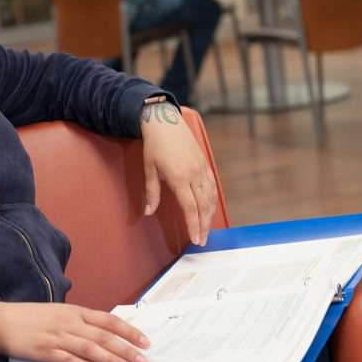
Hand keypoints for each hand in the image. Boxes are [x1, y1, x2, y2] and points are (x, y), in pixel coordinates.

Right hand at [0, 302, 150, 361]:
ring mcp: (58, 337)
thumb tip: (106, 337)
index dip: (129, 331)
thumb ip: (82, 324)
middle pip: (104, 336)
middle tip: (143, 361)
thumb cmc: (32, 318)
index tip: (144, 342)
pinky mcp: (46, 352)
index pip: (108, 320)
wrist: (2, 322)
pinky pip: (70, 360)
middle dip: (127, 350)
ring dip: (112, 360)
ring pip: (91, 349)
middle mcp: (69, 323)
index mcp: (75, 311)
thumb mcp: (60, 313)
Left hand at [140, 101, 216, 244]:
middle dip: (204, 225)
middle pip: (203, 206)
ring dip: (210, 215)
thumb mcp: (149, 169)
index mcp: (179, 177)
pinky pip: (212, 185)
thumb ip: (151, 192)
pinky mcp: (205, 163)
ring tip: (207, 228)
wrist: (164, 121)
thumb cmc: (154, 145)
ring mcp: (202, 168)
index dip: (193, 225)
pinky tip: (210, 208)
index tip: (196, 239)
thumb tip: (148, 212)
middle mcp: (194, 174)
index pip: (190, 208)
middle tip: (202, 240)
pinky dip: (213, 199)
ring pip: (210, 197)